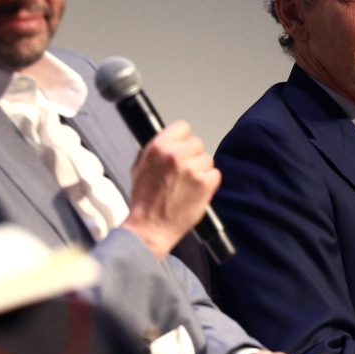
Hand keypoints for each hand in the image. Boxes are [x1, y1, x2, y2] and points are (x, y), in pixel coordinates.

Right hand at [124, 121, 220, 258]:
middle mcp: (176, 155)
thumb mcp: (139, 167)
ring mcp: (192, 169)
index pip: (182, 126)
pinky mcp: (205, 184)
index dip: (182, 138)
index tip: (181, 147)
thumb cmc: (144, 200)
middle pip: (197, 143)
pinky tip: (196, 191)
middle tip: (184, 171)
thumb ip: (154, 150)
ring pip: (207, 159)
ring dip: (201, 170)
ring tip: (188, 184)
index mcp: (158, 147)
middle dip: (192, 156)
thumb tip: (167, 139)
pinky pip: (216, 174)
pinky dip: (209, 183)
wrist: (151, 226)